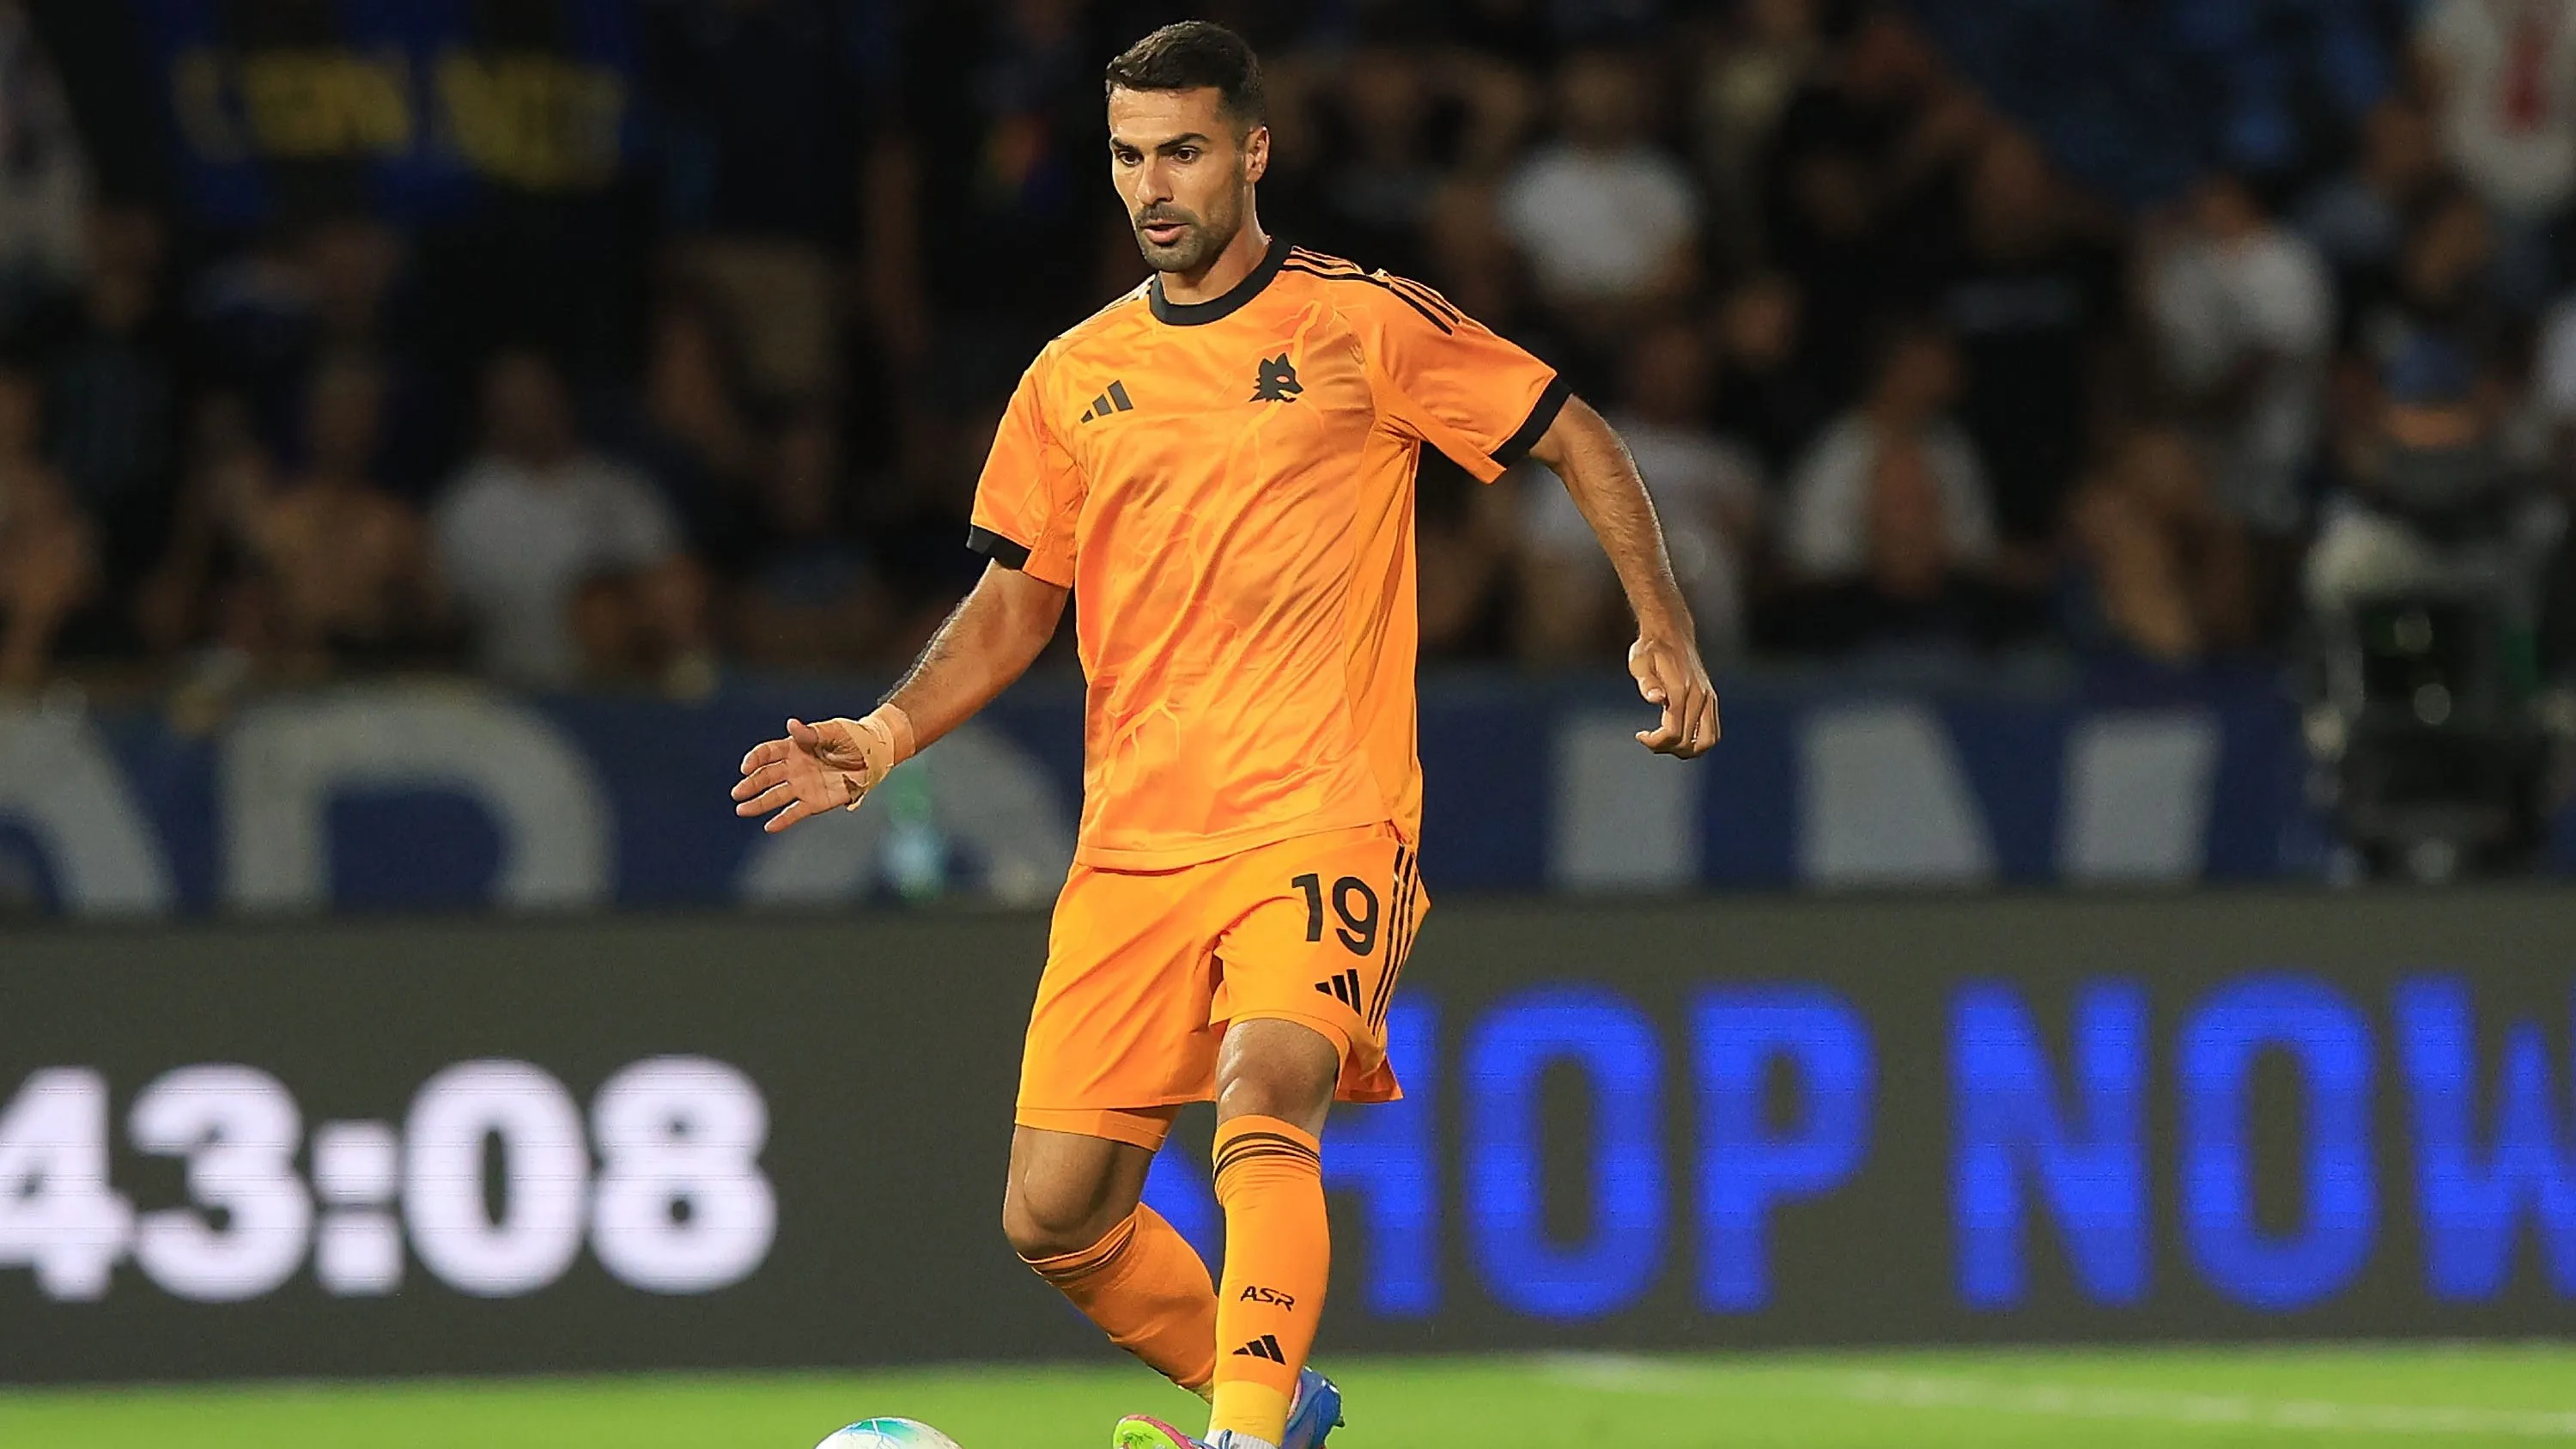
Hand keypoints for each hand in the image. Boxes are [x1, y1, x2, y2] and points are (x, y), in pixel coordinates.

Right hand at [731, 716, 896, 832]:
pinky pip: (795, 812)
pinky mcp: (815, 802)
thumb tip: (791, 724)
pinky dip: (783, 820)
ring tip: (742, 810)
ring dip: (759, 803)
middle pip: (766, 776)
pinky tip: (769, 826)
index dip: (755, 759)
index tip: (746, 767)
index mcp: (795, 747)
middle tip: (737, 793)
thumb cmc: (853, 738)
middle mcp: (794, 768)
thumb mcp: (834, 731)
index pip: (767, 753)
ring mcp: (803, 786)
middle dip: (751, 784)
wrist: (875, 755)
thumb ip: (812, 733)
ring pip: (775, 796)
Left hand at [1629, 634, 1718, 757]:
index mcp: (1681, 691)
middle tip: (1649, 738)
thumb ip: (1647, 683)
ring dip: (1686, 750)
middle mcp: (1699, 697)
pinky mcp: (1711, 698)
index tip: (1640, 735)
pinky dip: (1697, 741)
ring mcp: (1708, 698)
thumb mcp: (1639, 662)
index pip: (1673, 733)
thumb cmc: (1650, 649)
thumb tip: (1655, 698)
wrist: (1671, 632)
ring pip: (1708, 741)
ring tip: (1666, 742)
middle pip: (1688, 742)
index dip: (1655, 742)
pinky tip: (1678, 734)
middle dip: (1666, 748)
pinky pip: (1712, 731)